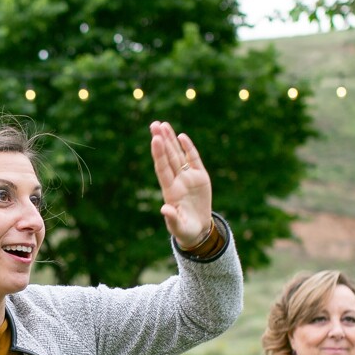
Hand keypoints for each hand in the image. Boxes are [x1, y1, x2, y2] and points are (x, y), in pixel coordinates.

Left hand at [149, 121, 212, 247]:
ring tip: (163, 124)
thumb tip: (164, 209)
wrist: (198, 229)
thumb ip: (172, 219)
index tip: (155, 140)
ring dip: (171, 140)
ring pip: (178, 155)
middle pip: (168, 157)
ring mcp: (188, 177)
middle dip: (162, 141)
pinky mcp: (200, 177)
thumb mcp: (179, 227)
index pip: (162, 169)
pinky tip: (181, 136)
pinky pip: (193, 159)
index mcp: (170, 191)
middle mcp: (177, 181)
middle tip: (154, 124)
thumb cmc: (185, 230)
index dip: (159, 154)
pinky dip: (188, 148)